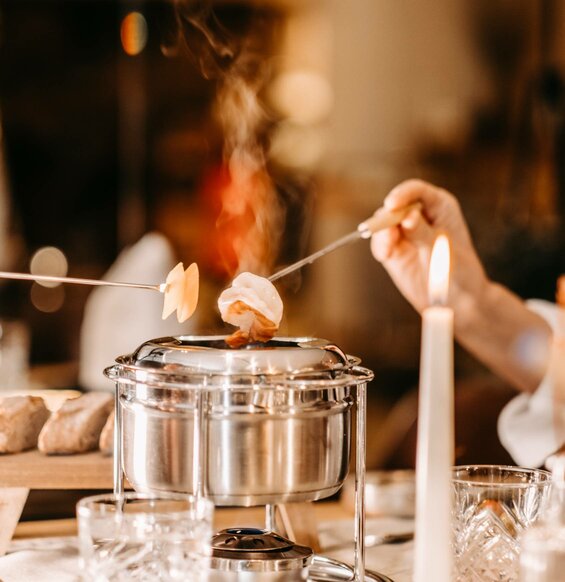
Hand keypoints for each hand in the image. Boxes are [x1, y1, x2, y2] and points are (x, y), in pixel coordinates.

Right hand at [371, 179, 488, 315]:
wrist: (458, 300)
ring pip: (383, 223)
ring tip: (387, 249)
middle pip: (395, 205)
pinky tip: (385, 255)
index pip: (416, 191)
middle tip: (389, 233)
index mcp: (439, 205)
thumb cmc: (459, 270)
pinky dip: (380, 247)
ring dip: (381, 233)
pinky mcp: (393, 250)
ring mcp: (404, 233)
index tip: (391, 205)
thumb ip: (423, 232)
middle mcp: (419, 215)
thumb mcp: (443, 248)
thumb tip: (406, 217)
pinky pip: (380, 243)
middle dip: (388, 217)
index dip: (402, 194)